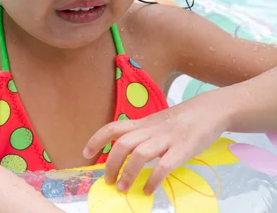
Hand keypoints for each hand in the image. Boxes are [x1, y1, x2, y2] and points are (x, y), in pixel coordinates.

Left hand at [83, 91, 230, 194]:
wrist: (211, 109)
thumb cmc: (183, 119)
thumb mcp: (157, 122)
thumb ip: (142, 134)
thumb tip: (125, 153)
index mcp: (143, 123)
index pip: (113, 128)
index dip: (97, 139)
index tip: (86, 153)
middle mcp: (151, 129)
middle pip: (123, 144)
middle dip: (111, 163)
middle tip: (108, 180)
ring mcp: (167, 139)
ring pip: (139, 154)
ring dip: (128, 173)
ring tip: (123, 188)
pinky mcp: (183, 149)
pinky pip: (164, 165)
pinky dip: (153, 179)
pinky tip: (148, 190)